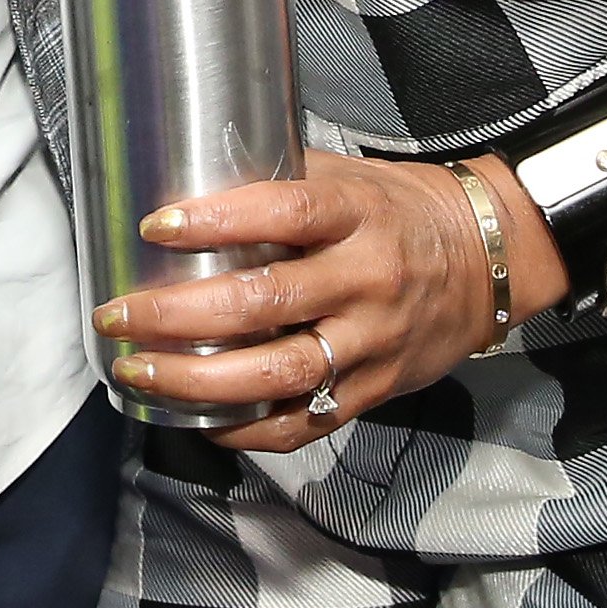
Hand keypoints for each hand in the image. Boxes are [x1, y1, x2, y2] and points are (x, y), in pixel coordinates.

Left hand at [96, 158, 542, 455]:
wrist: (490, 263)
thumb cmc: (401, 212)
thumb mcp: (352, 178)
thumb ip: (283, 183)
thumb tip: (193, 180)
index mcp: (358, 215)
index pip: (284, 214)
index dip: (216, 220)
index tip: (155, 226)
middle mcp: (365, 281)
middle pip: (264, 304)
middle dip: (177, 315)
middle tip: (116, 315)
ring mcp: (371, 343)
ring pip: (277, 374)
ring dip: (197, 381)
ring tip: (137, 372)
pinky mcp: (375, 390)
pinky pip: (304, 422)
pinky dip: (246, 430)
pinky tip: (197, 420)